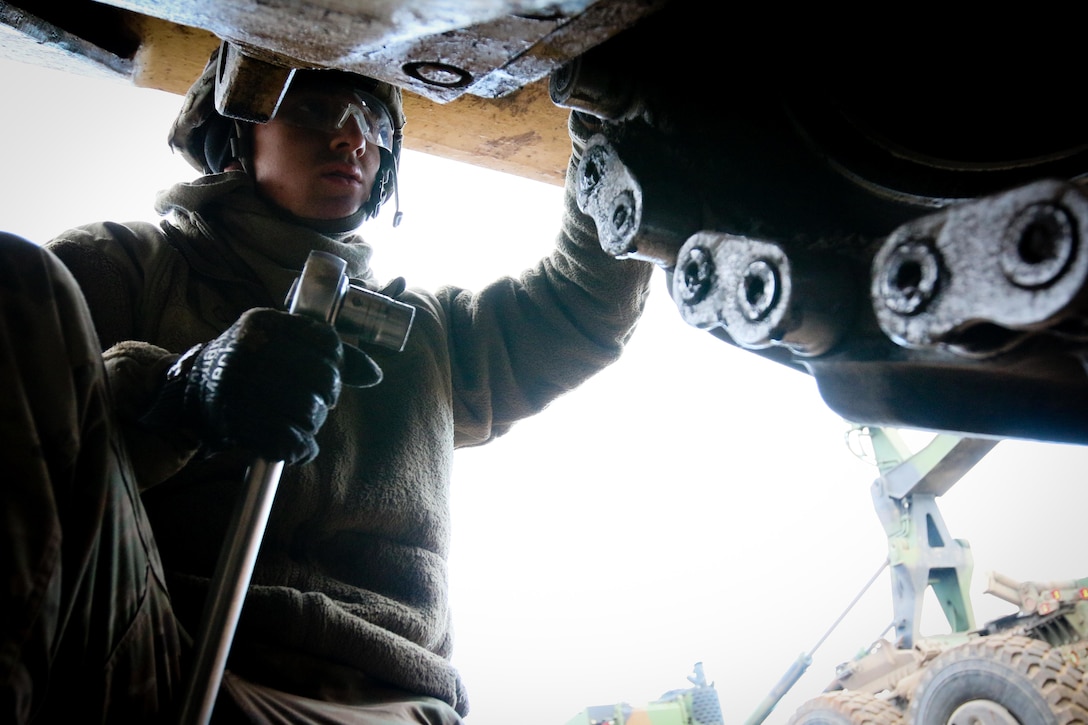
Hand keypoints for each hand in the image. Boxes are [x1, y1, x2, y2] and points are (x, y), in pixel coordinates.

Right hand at [179, 307, 373, 463]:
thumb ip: (327, 353)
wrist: (191, 390)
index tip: (330, 372)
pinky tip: (298, 444)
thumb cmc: (250, 364)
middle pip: (320, 377)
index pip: (323, 339)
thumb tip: (374, 374)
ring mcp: (239, 386)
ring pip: (308, 410)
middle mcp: (249, 350)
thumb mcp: (280, 343)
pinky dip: (301, 448)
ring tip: (303, 421)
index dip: (337, 361)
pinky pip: (288, 440)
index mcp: (263, 323)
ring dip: (314, 422)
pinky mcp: (233, 421)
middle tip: (320, 402)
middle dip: (328, 395)